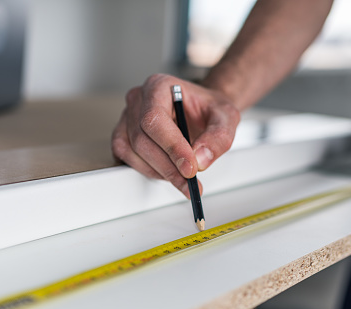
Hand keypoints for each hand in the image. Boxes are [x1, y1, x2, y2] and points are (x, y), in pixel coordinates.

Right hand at [112, 74, 239, 197]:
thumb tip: (201, 159)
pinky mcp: (124, 134)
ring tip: (183, 178)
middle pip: (141, 138)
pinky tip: (168, 172)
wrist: (203, 112)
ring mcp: (127, 117)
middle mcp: (139, 99)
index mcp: (159, 86)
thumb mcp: (226, 118)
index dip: (171, 146)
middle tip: (189, 181)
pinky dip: (148, 170)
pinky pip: (127, 157)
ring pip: (132, 150)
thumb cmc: (209, 109)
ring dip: (158, 171)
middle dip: (167, 166)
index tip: (189, 168)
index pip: (155, 119)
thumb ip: (218, 137)